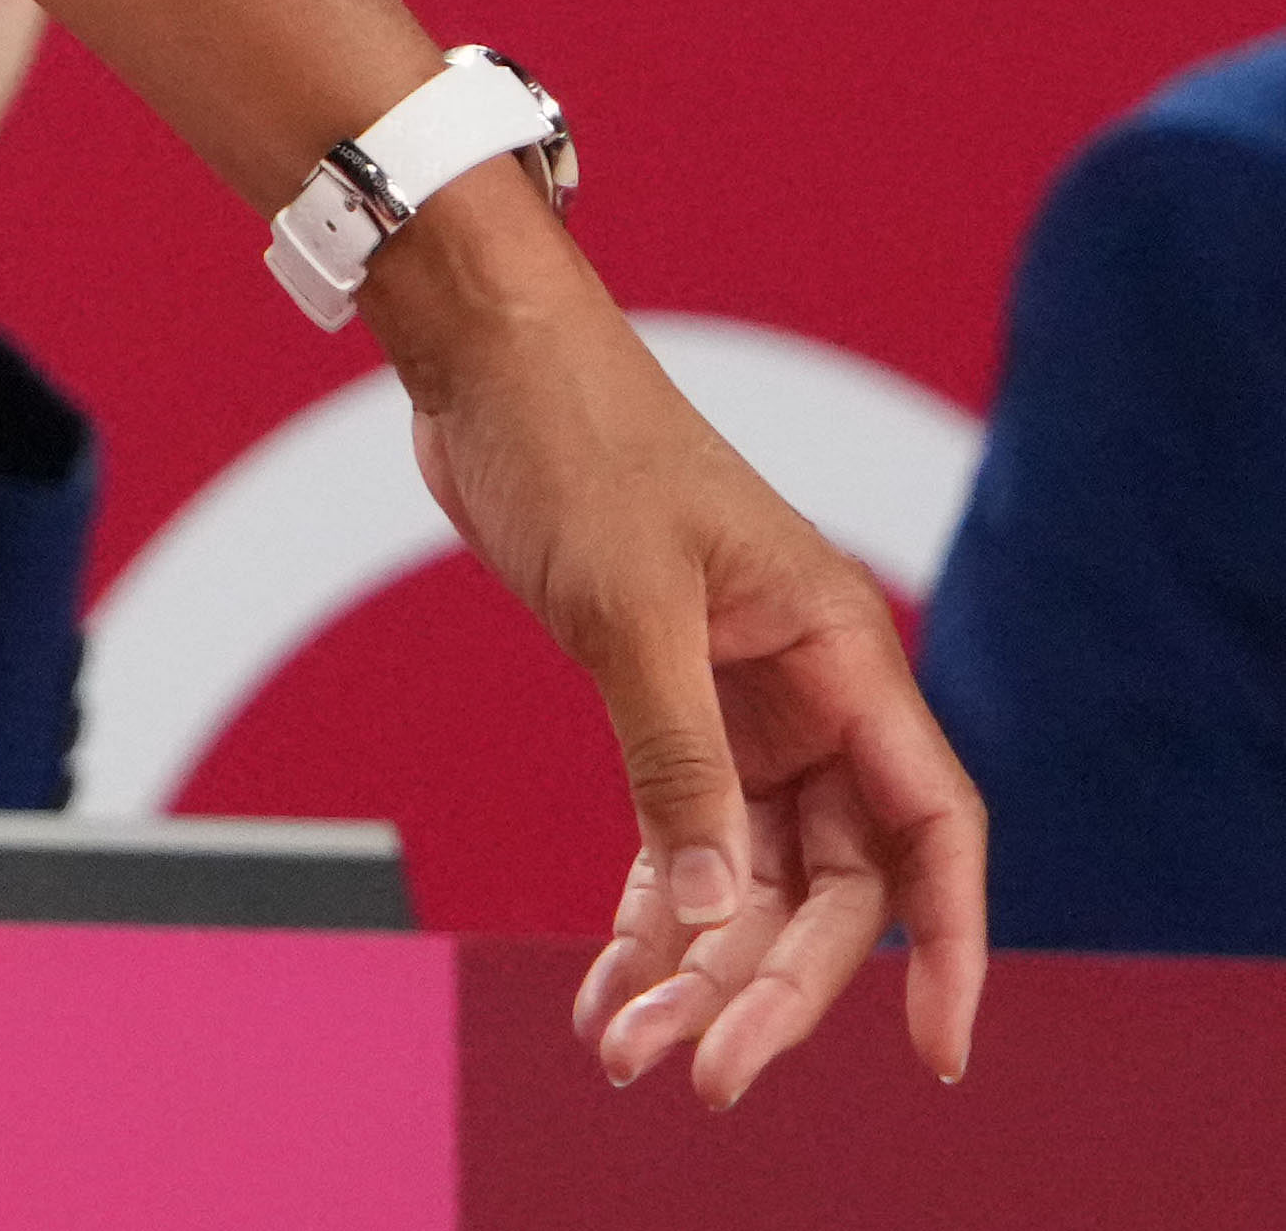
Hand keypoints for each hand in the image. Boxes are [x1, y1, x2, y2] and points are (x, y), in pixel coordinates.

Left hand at [385, 186, 990, 1105]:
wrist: (488, 362)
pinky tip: (610, 987)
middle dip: (771, 985)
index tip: (935, 1051)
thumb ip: (675, 756)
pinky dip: (647, 916)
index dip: (949, 947)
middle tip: (703, 1074)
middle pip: (829, 882)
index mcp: (843, 655)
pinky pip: (678, 841)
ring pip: (747, 877)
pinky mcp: (662, 707)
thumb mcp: (628, 608)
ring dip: (696, 967)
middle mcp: (810, 692)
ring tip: (629, 1048)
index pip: (930, 831)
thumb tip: (714, 906)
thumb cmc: (576, 442)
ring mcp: (738, 706)